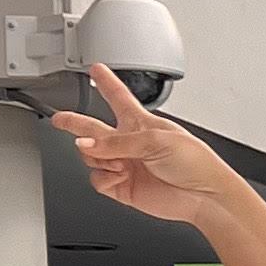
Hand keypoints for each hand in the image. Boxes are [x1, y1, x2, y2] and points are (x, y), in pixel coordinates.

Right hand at [49, 67, 265, 265]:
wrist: (205, 196)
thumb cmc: (194, 162)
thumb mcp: (155, 140)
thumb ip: (116, 141)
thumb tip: (86, 144)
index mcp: (141, 123)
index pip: (118, 97)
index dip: (106, 82)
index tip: (96, 69)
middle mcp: (130, 143)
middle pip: (93, 128)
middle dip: (74, 122)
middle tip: (59, 119)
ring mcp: (125, 165)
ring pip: (91, 156)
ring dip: (98, 158)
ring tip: (119, 163)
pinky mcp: (123, 187)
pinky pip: (98, 180)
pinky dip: (104, 178)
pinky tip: (119, 176)